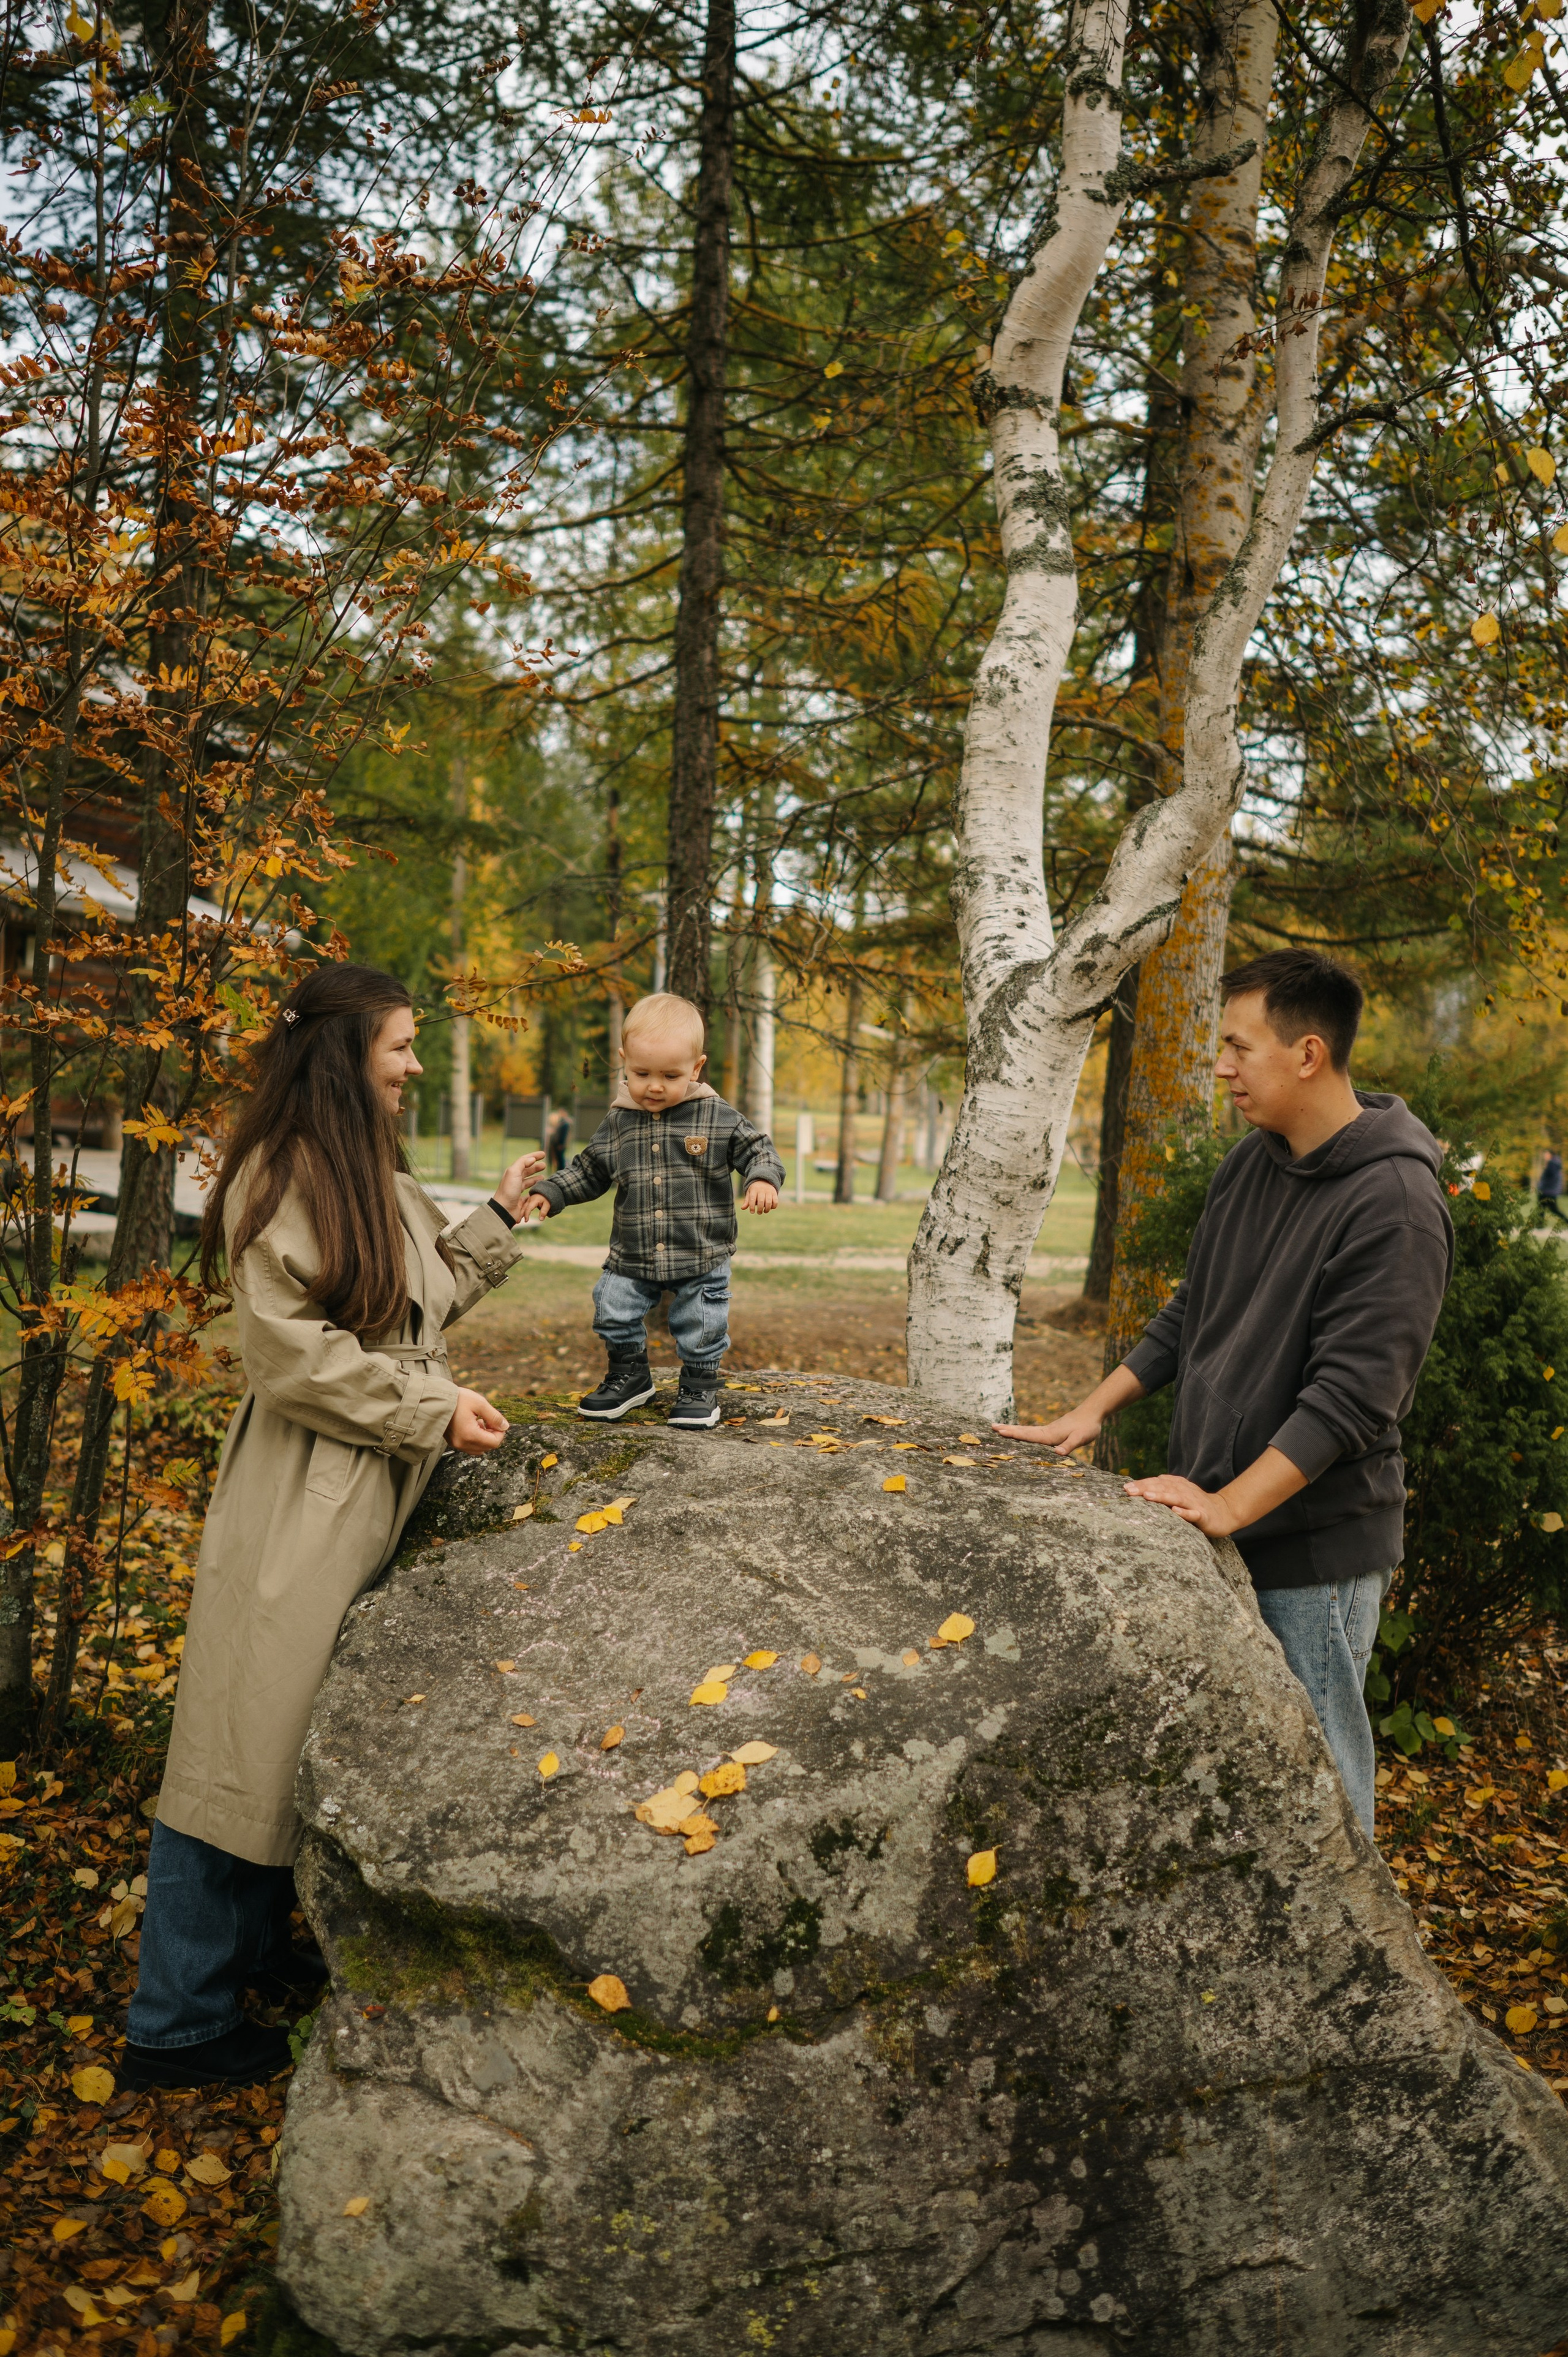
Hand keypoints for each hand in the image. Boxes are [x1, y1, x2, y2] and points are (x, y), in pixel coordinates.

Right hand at [445, 1388, 509, 1454]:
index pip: (494, 1443)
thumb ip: (494, 1416)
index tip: (496, 1420)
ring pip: (479, 1448)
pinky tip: (471, 1425)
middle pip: (487, 1447)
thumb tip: (505, 1426)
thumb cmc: (456, 1400)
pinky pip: (469, 1446)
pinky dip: (475, 1438)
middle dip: (492, 1434)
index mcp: (470, 1435)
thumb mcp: (479, 1403)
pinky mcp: (452, 1442)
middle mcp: (463, 1443)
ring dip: (484, 1437)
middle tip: (488, 1420)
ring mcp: (456, 1444)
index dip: (500, 1432)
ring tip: (479, 1422)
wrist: (434, 1399)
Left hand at [494, 1150, 546, 1216]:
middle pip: (526, 1171)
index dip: (534, 1156)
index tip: (543, 1154)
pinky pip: (529, 1192)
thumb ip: (522, 1163)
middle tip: (544, 1165)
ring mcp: (517, 1190)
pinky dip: (535, 1189)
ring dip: (536, 1177)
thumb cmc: (509, 1191)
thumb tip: (532, 1158)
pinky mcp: (521, 1200)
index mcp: (512, 1173)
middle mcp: (514, 1180)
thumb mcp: (514, 1173)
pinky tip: (540, 1189)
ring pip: (528, 1181)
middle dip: (535, 1167)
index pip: (524, 1161)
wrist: (504, 1209)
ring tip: (543, 1176)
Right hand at [520, 1193, 553, 1222]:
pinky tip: (519, 1215)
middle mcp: (529, 1200)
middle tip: (517, 1222)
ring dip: (519, 1213)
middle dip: (520, 1215)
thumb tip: (540, 1220)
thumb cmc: (547, 1199)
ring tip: (517, 1219)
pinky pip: (522, 1205)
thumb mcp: (547, 1205)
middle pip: (523, 1208)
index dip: (526, 1215)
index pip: (528, 1208)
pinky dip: (520, 1210)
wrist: (545, 1191)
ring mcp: (527, 1200)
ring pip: (522, 1206)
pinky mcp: (527, 1201)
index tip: (526, 1221)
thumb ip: (544, 1212)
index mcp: (533, 1200)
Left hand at [743, 1181, 778, 1213]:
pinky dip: (773, 1206)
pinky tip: (770, 1208)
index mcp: (754, 1190)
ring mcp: (769, 1191)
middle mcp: (761, 1190)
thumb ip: (747, 1201)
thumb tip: (742, 1208)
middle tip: (759, 1212)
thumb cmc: (755, 1190)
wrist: (764, 1180)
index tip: (752, 1212)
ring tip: (765, 1211)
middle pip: (761, 1201)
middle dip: (760, 1209)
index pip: (752, 1199)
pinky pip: (775, 1201)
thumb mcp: (749, 1193)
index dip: (752, 1207)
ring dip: (767, 1209)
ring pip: (769, 1202)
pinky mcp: (774, 1193)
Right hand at [993, 1411, 1098, 1455]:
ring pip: (1026, 1430)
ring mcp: (1047, 1430)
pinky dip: (1022, 1432)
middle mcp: (1046, 1431)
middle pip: (1023, 1430)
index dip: (1014, 1434)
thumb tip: (1058, 1453)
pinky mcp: (1051, 1431)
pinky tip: (1020, 1434)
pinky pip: (1032, 1432)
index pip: (1029, 1435)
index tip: (1000, 1432)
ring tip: (999, 1428)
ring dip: (1012, 1429)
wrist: (1092, 1413)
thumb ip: (1069, 1445)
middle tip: (991, 1427)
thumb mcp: (1081, 1438)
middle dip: (1008, 1429)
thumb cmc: (1087, 1427)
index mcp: (1050, 1435)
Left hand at [1122, 1473, 1237, 1536]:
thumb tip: (1143, 1486)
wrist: (1224, 1512)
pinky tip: (1175, 1512)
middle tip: (1129, 1491)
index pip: (1157, 1483)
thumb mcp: (1180, 1493)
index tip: (1125, 1488)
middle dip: (1146, 1488)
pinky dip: (1185, 1512)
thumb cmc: (1196, 1504)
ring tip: (1147, 1497)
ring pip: (1177, 1498)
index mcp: (1178, 1486)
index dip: (1142, 1484)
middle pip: (1164, 1488)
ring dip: (1162, 1497)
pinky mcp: (1203, 1516)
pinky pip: (1194, 1514)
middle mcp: (1185, 1491)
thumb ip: (1164, 1488)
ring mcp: (1194, 1503)